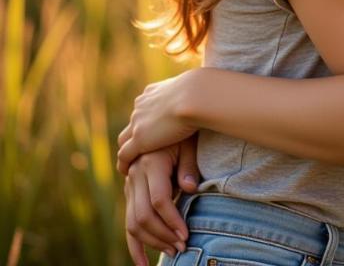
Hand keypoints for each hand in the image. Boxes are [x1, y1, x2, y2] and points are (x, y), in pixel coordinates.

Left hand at [117, 72, 198, 174]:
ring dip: (129, 149)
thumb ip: (189, 97)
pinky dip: (124, 163)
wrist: (196, 96)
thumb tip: (200, 95)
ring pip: (125, 139)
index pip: (143, 108)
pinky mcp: (139, 139)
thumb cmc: (202, 93)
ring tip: (133, 162)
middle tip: (142, 149)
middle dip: (136, 134)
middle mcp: (141, 105)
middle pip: (133, 123)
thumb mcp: (192, 93)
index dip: (146, 121)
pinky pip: (124, 155)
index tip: (152, 130)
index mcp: (152, 92)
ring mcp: (138, 122)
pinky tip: (128, 171)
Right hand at [124, 137, 199, 265]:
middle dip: (163, 235)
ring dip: (152, 241)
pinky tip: (143, 264)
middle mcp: (135, 174)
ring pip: (132, 222)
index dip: (172, 219)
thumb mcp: (189, 144)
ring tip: (173, 251)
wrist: (170, 117)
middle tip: (182, 246)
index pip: (159, 200)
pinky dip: (134, 245)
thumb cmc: (185, 132)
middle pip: (143, 215)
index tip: (187, 234)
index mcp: (149, 162)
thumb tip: (191, 190)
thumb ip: (189, 167)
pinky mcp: (130, 192)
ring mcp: (129, 184)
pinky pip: (127, 222)